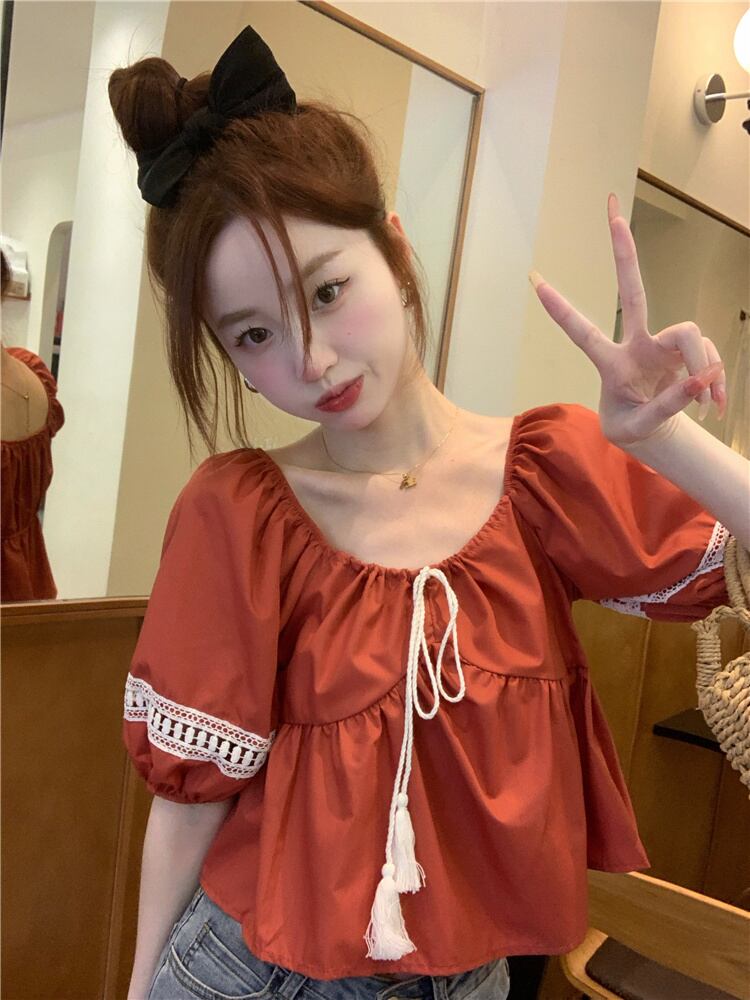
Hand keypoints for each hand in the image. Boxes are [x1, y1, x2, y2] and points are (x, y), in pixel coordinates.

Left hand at [528, 192, 726, 447]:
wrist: (653, 433)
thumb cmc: (631, 426)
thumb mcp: (639, 427)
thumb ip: (666, 405)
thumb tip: (701, 378)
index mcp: (610, 363)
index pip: (582, 332)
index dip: (561, 311)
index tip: (534, 281)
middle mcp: (635, 344)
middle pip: (633, 292)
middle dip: (624, 253)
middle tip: (612, 209)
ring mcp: (661, 344)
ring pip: (691, 336)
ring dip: (704, 370)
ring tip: (707, 408)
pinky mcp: (686, 352)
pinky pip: (709, 358)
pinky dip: (714, 382)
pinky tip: (714, 408)